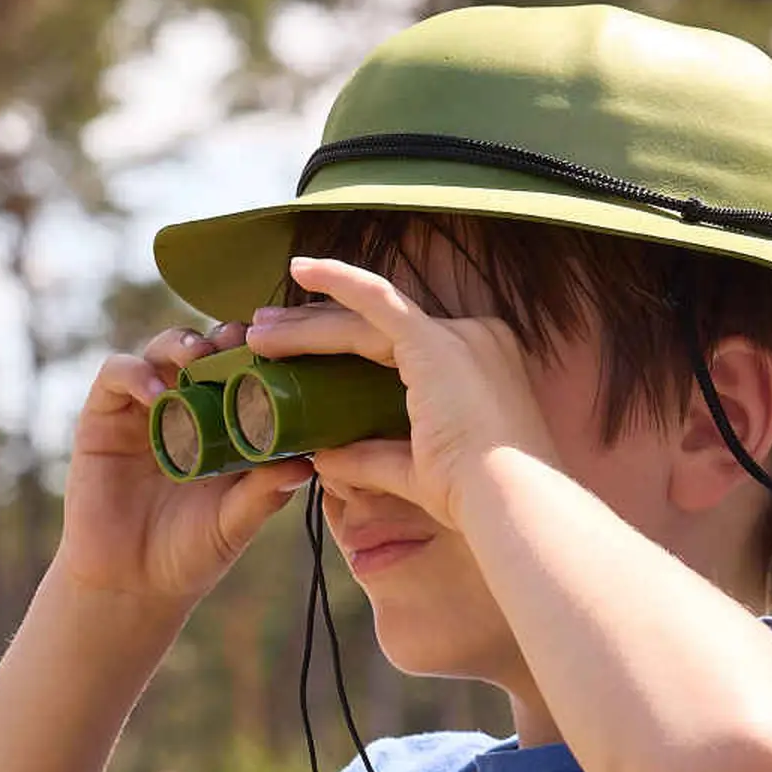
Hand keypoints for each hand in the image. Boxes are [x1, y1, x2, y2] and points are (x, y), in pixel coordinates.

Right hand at [53, 324, 311, 608]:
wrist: (129, 586)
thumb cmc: (189, 555)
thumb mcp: (233, 524)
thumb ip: (263, 494)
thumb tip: (307, 464)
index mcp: (224, 426)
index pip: (244, 372)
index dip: (261, 355)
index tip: (282, 353)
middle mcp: (184, 408)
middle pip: (205, 350)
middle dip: (224, 338)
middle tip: (241, 342)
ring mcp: (142, 409)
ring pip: (161, 351)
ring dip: (182, 345)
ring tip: (200, 358)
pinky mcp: (101, 417)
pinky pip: (116, 375)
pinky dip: (135, 374)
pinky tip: (155, 395)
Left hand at [248, 255, 555, 534]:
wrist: (511, 500)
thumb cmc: (476, 498)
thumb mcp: (415, 471)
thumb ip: (370, 459)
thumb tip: (323, 459)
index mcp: (477, 366)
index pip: (399, 345)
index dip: (346, 347)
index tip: (302, 357)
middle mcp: (474, 339)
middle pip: (380, 326)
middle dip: (318, 330)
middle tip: (266, 337)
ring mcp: (458, 335)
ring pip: (366, 318)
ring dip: (308, 323)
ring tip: (259, 331)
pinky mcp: (434, 341)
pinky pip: (376, 300)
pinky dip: (337, 281)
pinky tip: (301, 271)